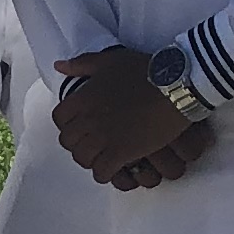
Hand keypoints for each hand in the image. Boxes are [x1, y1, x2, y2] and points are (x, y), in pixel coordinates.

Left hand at [51, 48, 209, 187]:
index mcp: (83, 97)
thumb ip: (81, 64)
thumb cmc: (145, 70)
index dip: (67, 125)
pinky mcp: (121, 152)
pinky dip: (105, 174)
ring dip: (90, 160)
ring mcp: (103, 137)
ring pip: (83, 159)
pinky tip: (114, 169)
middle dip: (78, 144)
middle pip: (68, 141)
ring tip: (102, 158)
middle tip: (92, 144)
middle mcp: (88, 119)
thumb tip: (58, 66)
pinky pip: (102, 172)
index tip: (79, 126)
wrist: (175, 86)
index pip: (59, 119)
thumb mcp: (110, 60)